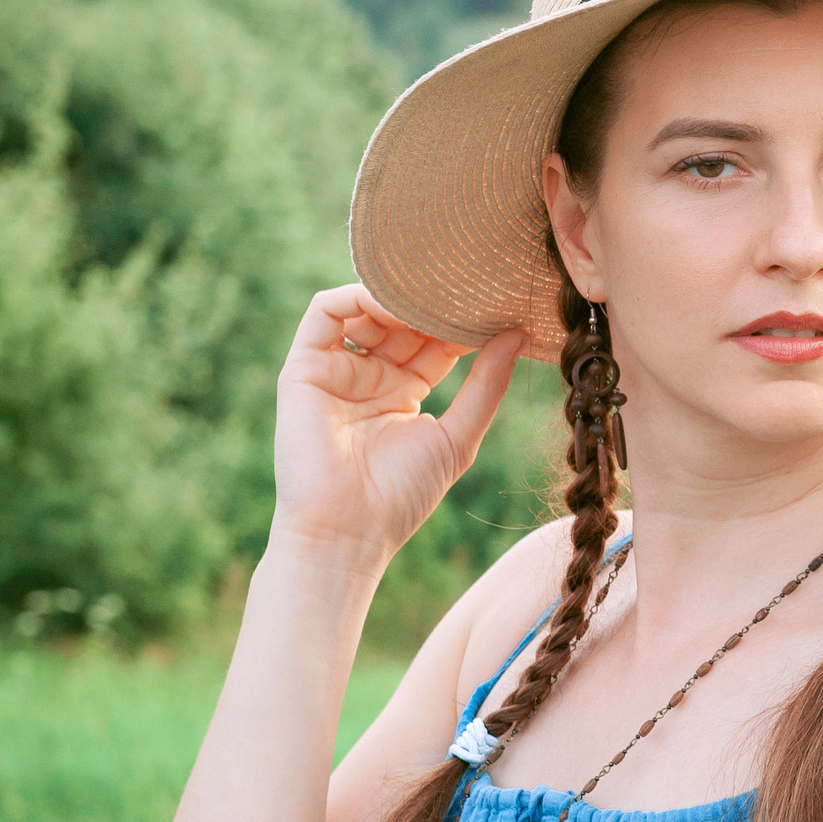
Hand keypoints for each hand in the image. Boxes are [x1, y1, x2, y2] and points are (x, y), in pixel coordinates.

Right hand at [268, 285, 523, 566]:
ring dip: (397, 296)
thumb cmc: (403, 495)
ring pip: (365, 310)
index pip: (435, 340)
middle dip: (432, 304)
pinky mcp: (304, 368)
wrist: (348, 530)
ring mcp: (337, 371)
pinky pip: (324, 313)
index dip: (461, 322)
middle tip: (464, 291)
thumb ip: (487, 384)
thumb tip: (519, 334)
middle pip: (402, 321)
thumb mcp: (459, 436)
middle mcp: (370, 377)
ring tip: (429, 297)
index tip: (494, 306)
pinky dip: (356, 296)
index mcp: (405, 392)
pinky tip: (390, 303)